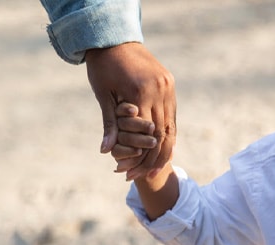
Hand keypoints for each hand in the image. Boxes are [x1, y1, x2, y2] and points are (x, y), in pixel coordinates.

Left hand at [85, 42, 175, 179]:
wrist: (113, 38)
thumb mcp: (103, 95)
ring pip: (171, 125)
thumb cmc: (102, 67)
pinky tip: (161, 145)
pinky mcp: (169, 83)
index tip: (129, 173)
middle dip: (153, 159)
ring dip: (164, 148)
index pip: (147, 135)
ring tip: (154, 167)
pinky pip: (171, 113)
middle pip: (162, 134)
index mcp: (141, 93)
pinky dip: (167, 132)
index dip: (140, 158)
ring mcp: (167, 86)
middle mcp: (160, 90)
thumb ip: (109, 124)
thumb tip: (106, 151)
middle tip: (142, 176)